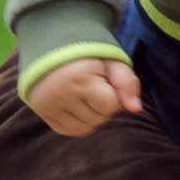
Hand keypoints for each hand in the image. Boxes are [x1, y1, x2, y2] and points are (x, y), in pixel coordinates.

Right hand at [28, 57, 142, 136]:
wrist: (50, 48)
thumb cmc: (88, 56)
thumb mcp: (111, 61)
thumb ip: (127, 82)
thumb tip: (136, 108)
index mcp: (79, 78)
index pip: (110, 106)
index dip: (113, 94)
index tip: (103, 80)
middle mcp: (61, 94)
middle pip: (99, 119)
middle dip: (103, 106)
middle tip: (92, 86)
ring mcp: (48, 105)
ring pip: (86, 128)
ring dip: (92, 116)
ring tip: (85, 96)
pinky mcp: (43, 113)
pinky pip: (70, 131)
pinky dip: (79, 123)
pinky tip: (77, 106)